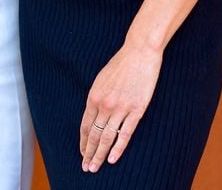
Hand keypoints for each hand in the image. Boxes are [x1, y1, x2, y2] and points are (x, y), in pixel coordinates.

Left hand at [80, 41, 162, 172]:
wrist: (139, 53)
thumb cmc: (121, 64)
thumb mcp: (101, 79)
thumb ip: (96, 97)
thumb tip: (92, 115)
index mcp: (94, 96)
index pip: (85, 126)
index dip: (83, 142)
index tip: (82, 153)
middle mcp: (105, 104)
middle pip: (95, 135)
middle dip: (89, 153)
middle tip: (86, 168)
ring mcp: (121, 108)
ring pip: (108, 138)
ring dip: (101, 155)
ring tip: (96, 167)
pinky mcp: (136, 110)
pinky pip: (125, 134)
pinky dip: (118, 148)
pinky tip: (112, 159)